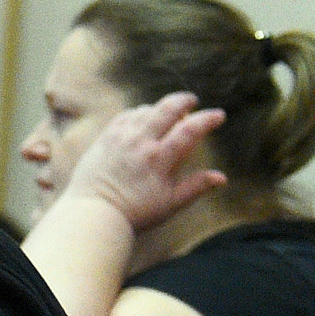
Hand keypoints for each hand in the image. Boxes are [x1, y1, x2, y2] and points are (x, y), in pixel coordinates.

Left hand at [63, 92, 227, 232]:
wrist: (93, 214)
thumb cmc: (133, 213)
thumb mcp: (169, 204)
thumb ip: (195, 187)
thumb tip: (222, 178)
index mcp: (160, 160)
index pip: (190, 130)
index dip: (207, 119)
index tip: (218, 115)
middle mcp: (141, 143)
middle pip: (167, 109)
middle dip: (184, 101)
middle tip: (192, 101)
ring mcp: (121, 138)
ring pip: (146, 110)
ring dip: (160, 107)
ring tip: (168, 113)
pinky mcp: (105, 138)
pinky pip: (125, 116)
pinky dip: (138, 113)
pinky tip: (143, 118)